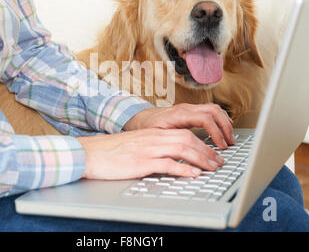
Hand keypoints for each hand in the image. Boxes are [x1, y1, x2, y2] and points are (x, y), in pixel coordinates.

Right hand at [77, 128, 223, 179]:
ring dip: (201, 159)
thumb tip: (169, 158)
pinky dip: (183, 169)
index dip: (201, 144)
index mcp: (152, 134)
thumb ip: (152, 148)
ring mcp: (148, 149)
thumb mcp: (134, 145)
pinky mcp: (141, 162)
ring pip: (182, 149)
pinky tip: (192, 174)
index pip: (183, 134)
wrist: (89, 153)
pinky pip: (167, 164)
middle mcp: (153, 138)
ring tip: (212, 168)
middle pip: (187, 140)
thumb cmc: (109, 151)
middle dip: (207, 151)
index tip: (211, 153)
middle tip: (218, 162)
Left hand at [123, 103, 234, 148]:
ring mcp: (189, 108)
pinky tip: (223, 128)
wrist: (139, 117)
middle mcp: (186, 108)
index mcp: (178, 115)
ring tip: (229, 137)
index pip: (205, 119)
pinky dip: (220, 118)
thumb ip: (170, 143)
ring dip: (224, 122)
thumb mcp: (155, 136)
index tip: (221, 146)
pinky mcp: (190, 110)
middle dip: (225, 127)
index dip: (216, 132)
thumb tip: (183, 154)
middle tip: (229, 143)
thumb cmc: (146, 127)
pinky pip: (210, 110)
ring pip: (214, 109)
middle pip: (214, 111)